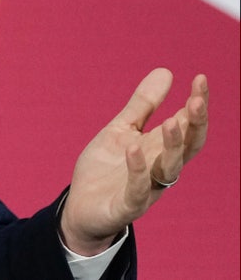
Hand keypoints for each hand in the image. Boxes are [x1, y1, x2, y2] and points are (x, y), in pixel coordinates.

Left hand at [60, 68, 208, 254]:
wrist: (81, 208)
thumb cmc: (105, 169)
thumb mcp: (121, 130)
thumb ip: (143, 105)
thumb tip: (167, 71)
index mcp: (160, 149)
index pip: (187, 126)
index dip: (196, 104)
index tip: (199, 78)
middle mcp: (160, 168)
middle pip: (188, 147)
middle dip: (195, 125)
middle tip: (196, 100)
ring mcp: (147, 189)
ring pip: (170, 169)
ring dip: (172, 146)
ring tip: (171, 121)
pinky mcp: (127, 206)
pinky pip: (138, 190)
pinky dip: (138, 170)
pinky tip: (133, 149)